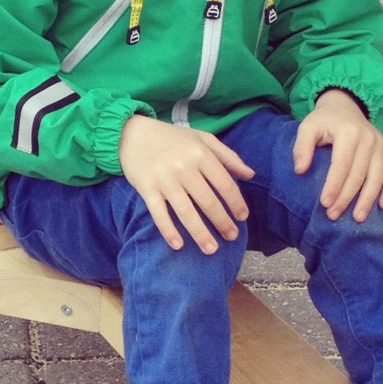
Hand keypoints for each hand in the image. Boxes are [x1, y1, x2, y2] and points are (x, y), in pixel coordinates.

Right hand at [118, 114, 254, 253]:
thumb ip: (228, 156)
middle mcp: (184, 167)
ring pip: (185, 211)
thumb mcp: (202, 138)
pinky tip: (178, 245)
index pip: (224, 183)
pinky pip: (159, 213)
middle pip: (207, 201)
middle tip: (232, 237)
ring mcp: (164, 179)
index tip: (242, 218)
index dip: (236, 202)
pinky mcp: (146, 188)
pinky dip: (168, 230)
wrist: (132, 134)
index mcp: (200, 154)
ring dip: (200, 233)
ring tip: (211, 249)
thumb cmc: (172, 138)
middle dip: (222, 222)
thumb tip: (250, 175)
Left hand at [293, 89, 382, 221]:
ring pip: (377, 177)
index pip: (341, 164)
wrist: (345, 106)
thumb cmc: (324, 120)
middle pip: (359, 174)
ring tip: (358, 217)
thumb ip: (301, 147)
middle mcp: (369, 139)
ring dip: (368, 199)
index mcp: (349, 132)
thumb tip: (300, 170)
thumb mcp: (308, 127)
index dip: (334, 185)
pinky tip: (382, 206)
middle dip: (347, 198)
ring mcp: (381, 145)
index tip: (325, 204)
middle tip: (334, 215)